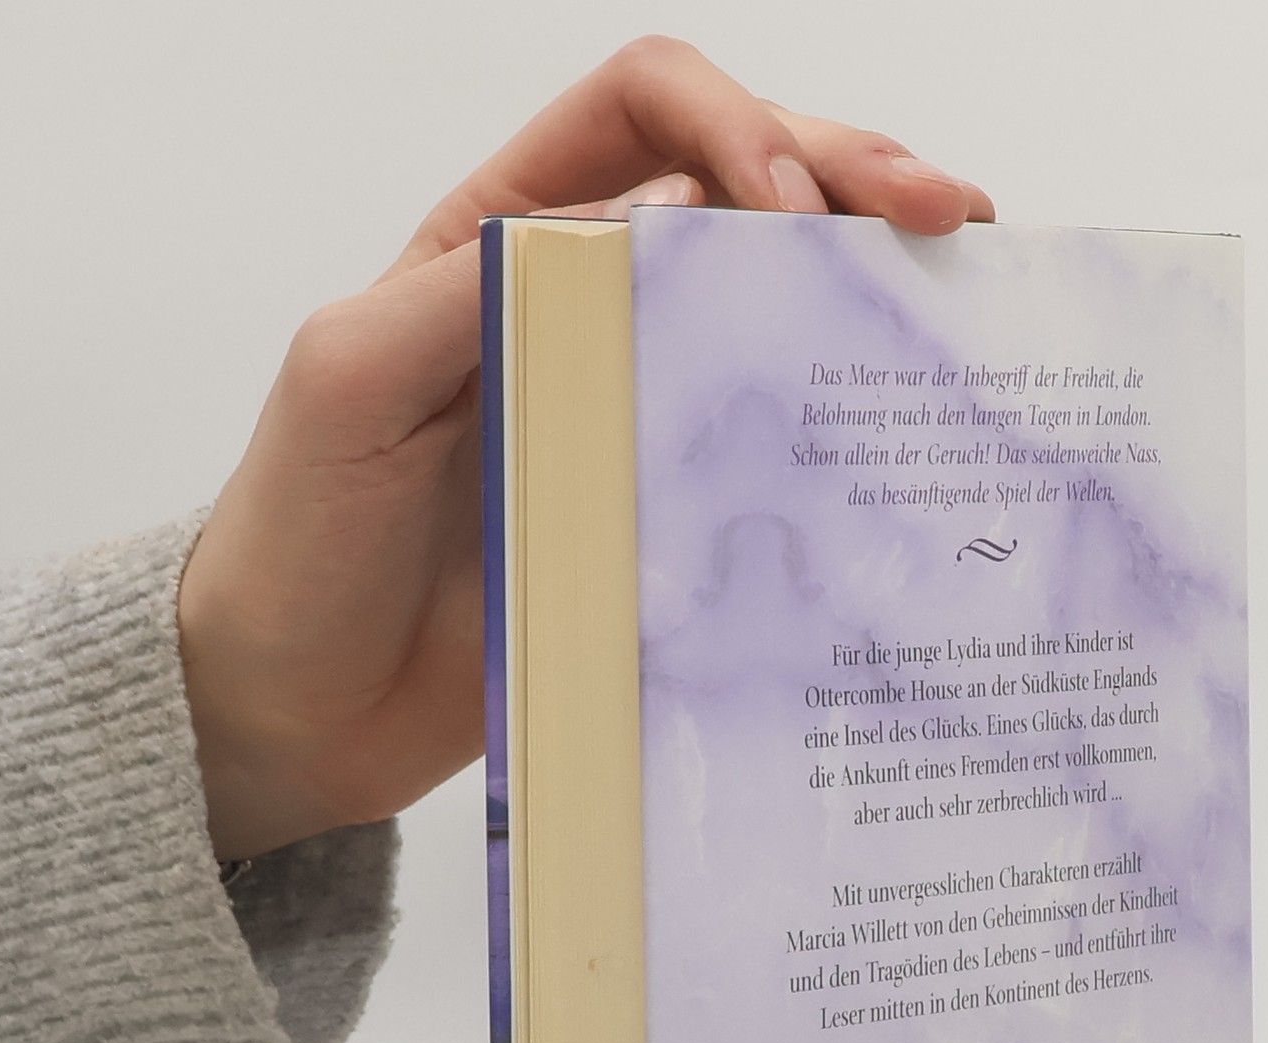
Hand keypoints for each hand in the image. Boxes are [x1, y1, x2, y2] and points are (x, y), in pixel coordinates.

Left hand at [178, 38, 993, 859]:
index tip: (791, 204)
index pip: (644, 113)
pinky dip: (847, 422)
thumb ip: (479, 287)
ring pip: (780, 308)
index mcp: (504, 239)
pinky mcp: (670, 512)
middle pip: (745, 190)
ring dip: (875, 284)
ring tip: (968, 287)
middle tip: (947, 219)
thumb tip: (658, 222)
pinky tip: (907, 422)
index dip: (735, 126)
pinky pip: (774, 449)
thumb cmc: (300, 537)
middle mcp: (590, 305)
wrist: (301, 703)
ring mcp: (640, 410)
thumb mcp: (351, 380)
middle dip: (854, 178)